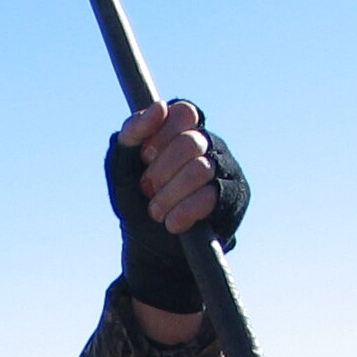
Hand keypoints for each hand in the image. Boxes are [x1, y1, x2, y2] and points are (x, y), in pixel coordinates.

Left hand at [106, 99, 249, 316]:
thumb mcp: (121, 168)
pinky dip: (184, 212)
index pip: (184, 112)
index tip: (144, 157)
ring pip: (201, 169)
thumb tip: (159, 107)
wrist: (151, 248)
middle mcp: (210, 145)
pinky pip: (211, 196)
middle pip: (191, 142)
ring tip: (156, 212)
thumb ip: (130, 135)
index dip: (161, 134)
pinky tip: (173, 224)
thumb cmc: (137, 201)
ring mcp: (226, 169)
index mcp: (184, 131)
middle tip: (147, 190)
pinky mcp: (235, 197)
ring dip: (169, 195)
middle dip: (161, 171)